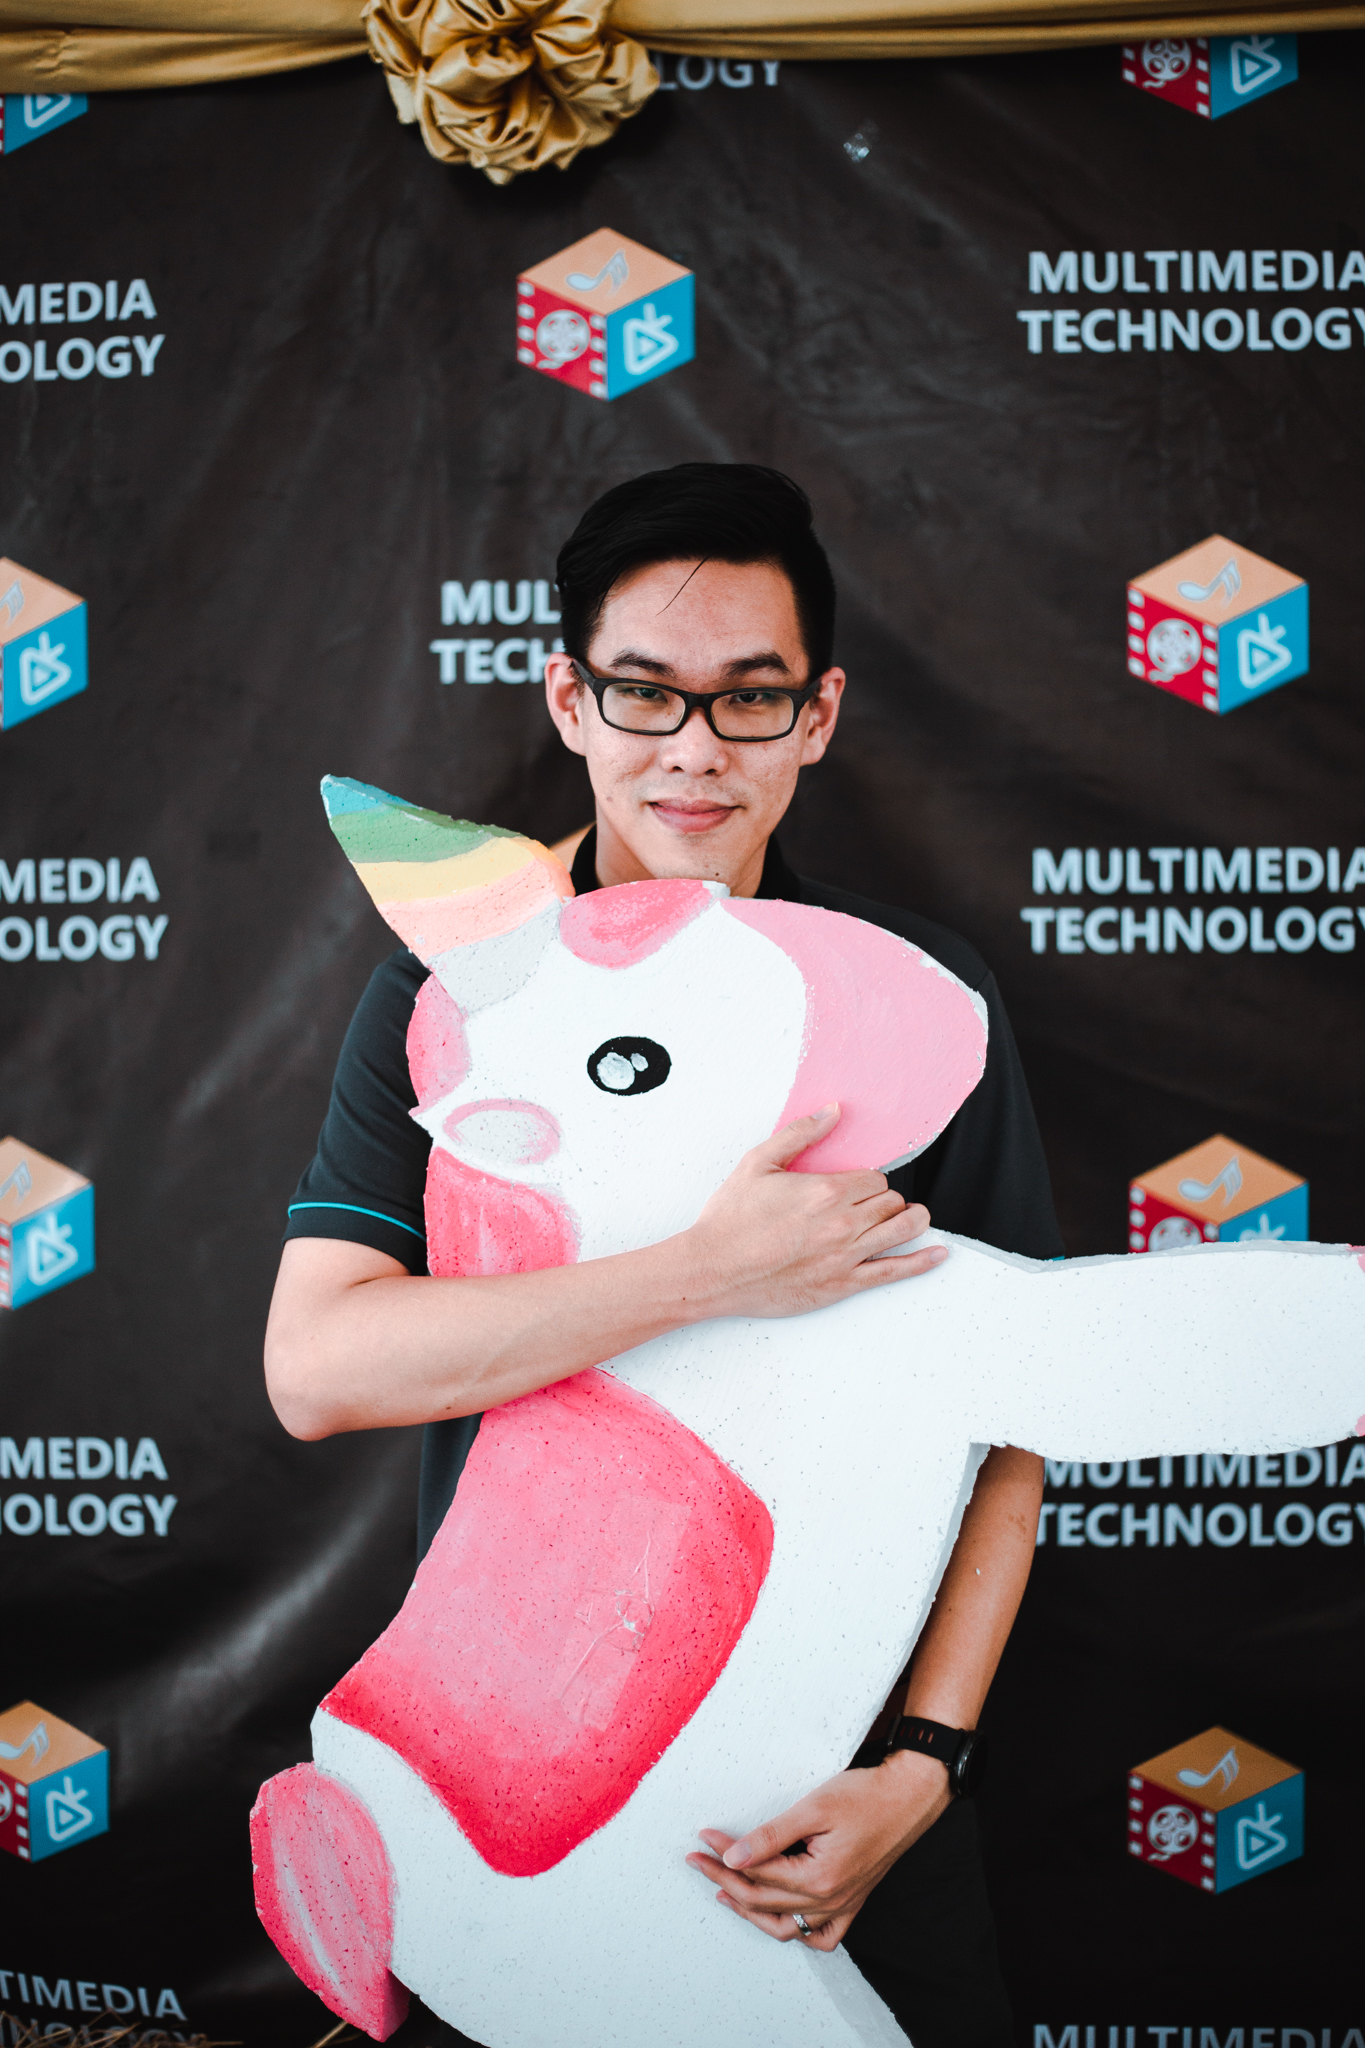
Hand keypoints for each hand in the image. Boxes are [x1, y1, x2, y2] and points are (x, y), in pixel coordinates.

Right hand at [683, 1106, 945, 1320]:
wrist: (712, 1269)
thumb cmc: (730, 1220)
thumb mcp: (758, 1163)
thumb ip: (800, 1134)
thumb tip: (833, 1111)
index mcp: (825, 1190)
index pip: (875, 1179)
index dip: (868, 1181)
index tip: (855, 1187)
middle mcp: (842, 1223)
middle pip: (892, 1202)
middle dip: (885, 1200)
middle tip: (870, 1204)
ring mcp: (846, 1256)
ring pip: (903, 1230)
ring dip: (913, 1220)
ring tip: (913, 1217)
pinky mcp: (843, 1284)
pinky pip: (894, 1271)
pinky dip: (922, 1262)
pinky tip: (938, 1254)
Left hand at [686, 1750, 951, 1948]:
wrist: (908, 1798)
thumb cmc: (865, 1796)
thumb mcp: (813, 1807)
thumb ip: (771, 1836)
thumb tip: (733, 1857)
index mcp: (818, 1878)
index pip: (757, 1873)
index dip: (725, 1855)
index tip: (704, 1837)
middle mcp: (830, 1901)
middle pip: (763, 1900)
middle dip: (726, 1880)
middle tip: (700, 1859)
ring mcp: (842, 1905)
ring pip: (786, 1925)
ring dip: (751, 1911)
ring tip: (724, 1892)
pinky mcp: (851, 1902)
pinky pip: (820, 1935)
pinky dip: (795, 1931)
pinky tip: (778, 1916)